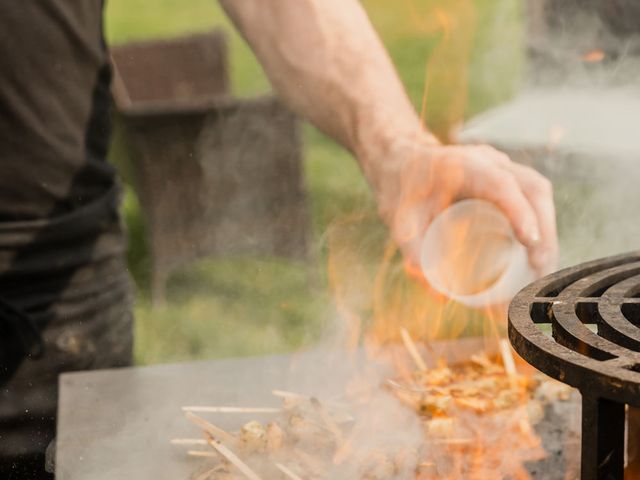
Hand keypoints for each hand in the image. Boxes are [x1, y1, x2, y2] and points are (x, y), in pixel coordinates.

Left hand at [365, 135, 558, 277]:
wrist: (400, 165)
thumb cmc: (400, 193)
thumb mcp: (400, 223)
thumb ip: (414, 255)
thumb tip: (440, 297)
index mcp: (463, 165)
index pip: (502, 183)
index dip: (521, 212)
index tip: (531, 244)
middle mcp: (488, 160)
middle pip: (532, 188)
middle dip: (545, 230)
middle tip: (540, 270)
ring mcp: (501, 166)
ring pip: (537, 191)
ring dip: (548, 229)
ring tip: (542, 268)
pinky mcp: (505, 177)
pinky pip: (532, 196)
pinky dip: (542, 223)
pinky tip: (539, 253)